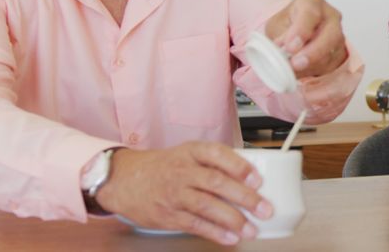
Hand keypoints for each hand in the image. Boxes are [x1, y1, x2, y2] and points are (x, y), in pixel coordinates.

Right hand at [94, 143, 270, 244]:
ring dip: (232, 220)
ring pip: (206, 206)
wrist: (124, 179)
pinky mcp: (167, 215)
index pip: (218, 154)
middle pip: (216, 183)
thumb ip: (215, 164)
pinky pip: (194, 224)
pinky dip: (214, 232)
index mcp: (192, 152)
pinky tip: (230, 237)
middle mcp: (182, 171)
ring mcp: (174, 194)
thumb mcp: (188, 154)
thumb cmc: (165, 167)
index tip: (257, 179)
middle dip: (244, 197)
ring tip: (252, 229)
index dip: (239, 166)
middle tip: (264, 209)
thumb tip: (251, 179)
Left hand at [264, 0, 347, 77]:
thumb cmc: (287, 23)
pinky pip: (330, 63)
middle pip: (330, 34)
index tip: (290, 47)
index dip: (301, 31)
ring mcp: (338, 33)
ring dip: (311, 64)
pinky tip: (299, 71)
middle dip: (313, 52)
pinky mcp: (339, 51)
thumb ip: (281, 36)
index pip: (311, 13)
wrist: (295, 32)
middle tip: (296, 63)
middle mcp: (330, 15)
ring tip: (292, 69)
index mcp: (312, 1)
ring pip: (332, 52)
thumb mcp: (277, 25)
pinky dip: (313, 70)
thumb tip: (281, 51)